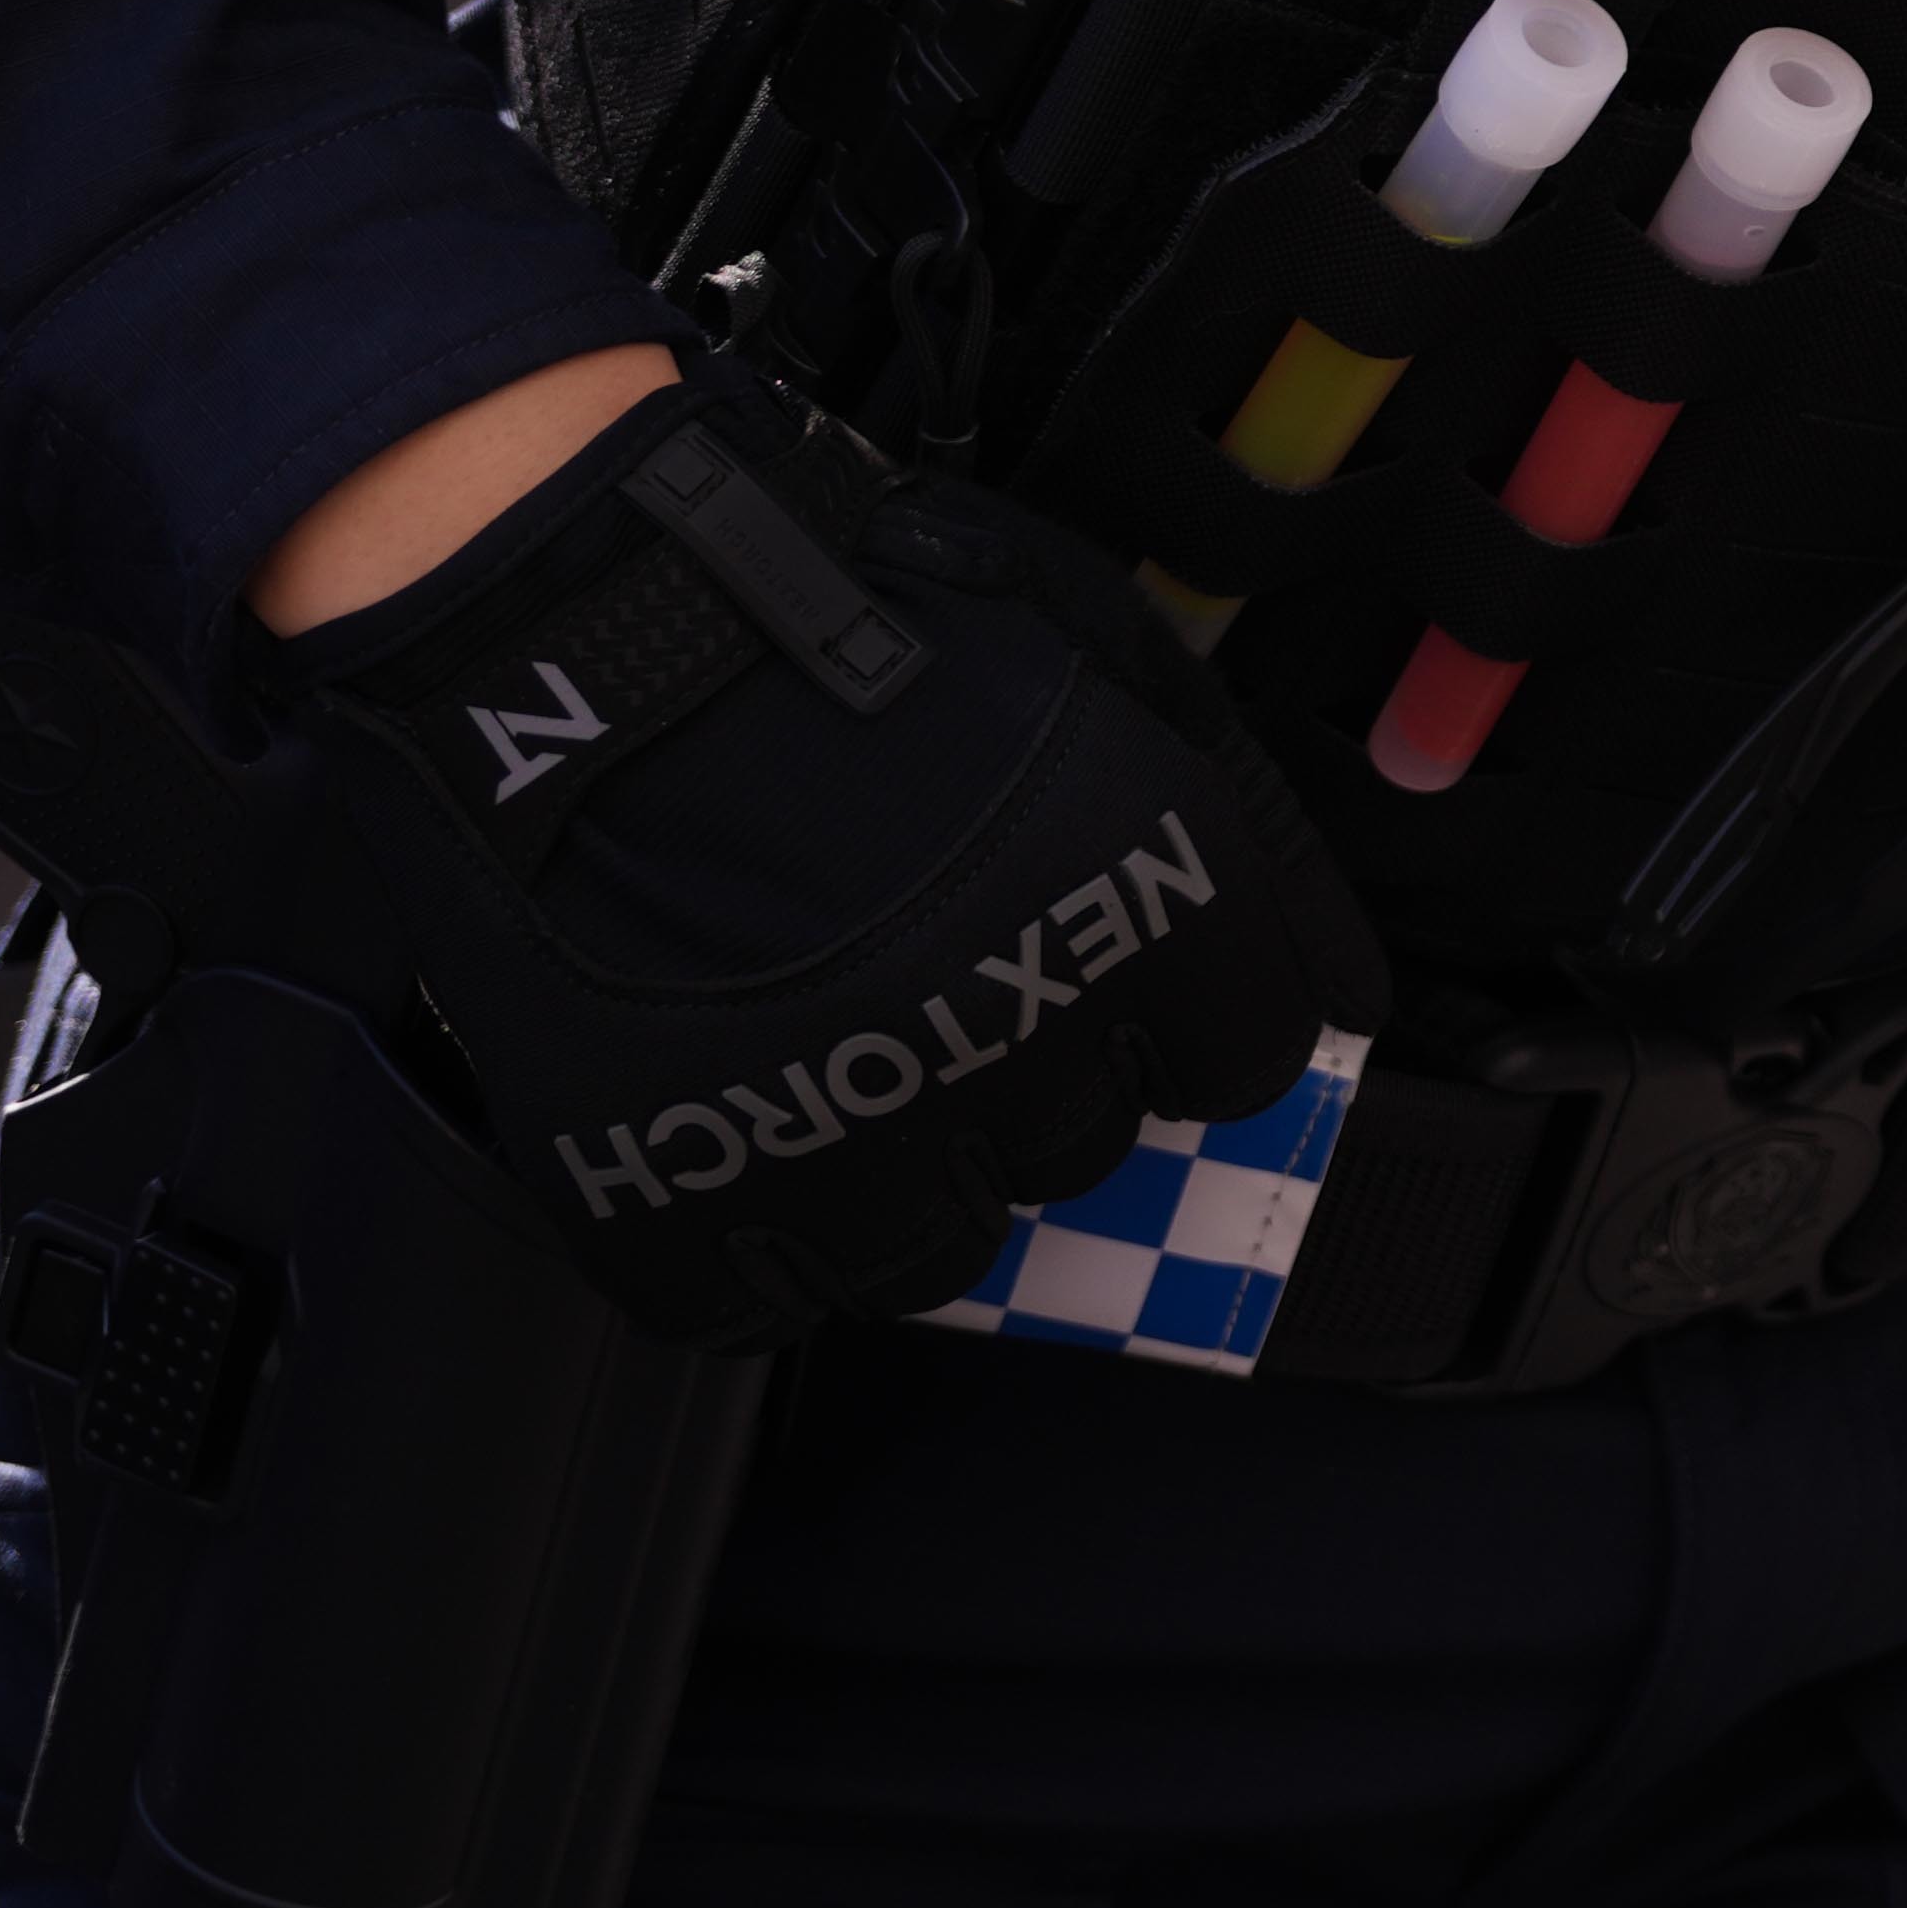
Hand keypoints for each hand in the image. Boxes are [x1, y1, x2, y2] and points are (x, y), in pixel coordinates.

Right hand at [255, 373, 1380, 1354]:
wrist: (570, 616)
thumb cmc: (844, 609)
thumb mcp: (1106, 654)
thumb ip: (1231, 822)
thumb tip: (1335, 985)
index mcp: (1134, 909)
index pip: (1247, 1057)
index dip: (1184, 1014)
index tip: (1119, 977)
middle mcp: (1006, 1042)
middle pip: (1081, 1151)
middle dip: (1029, 1069)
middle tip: (933, 959)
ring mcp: (830, 1134)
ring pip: (930, 1254)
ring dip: (899, 1166)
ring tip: (825, 1036)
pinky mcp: (663, 1190)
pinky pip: (748, 1298)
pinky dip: (739, 1232)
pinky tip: (719, 1113)